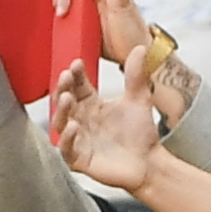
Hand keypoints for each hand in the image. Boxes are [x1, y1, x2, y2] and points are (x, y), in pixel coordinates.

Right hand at [52, 54, 161, 191]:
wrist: (149, 163)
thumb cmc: (140, 134)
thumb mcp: (139, 99)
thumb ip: (136, 75)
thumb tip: (141, 48)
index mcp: (91, 104)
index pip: (77, 85)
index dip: (75, 75)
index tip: (76, 63)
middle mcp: (81, 120)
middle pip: (64, 101)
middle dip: (63, 89)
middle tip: (66, 76)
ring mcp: (78, 139)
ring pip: (60, 123)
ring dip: (61, 110)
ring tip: (67, 98)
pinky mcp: (80, 159)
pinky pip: (66, 150)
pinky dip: (67, 139)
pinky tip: (73, 127)